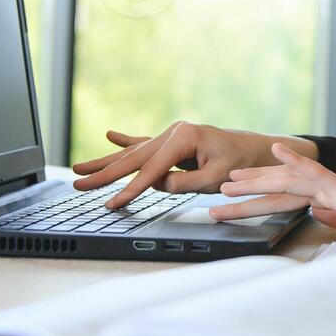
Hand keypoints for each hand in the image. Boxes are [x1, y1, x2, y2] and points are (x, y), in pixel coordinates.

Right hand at [71, 122, 315, 210]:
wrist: (258, 149)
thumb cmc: (241, 163)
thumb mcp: (215, 179)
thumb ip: (184, 183)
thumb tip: (157, 184)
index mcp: (184, 137)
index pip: (151, 170)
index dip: (130, 189)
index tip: (110, 203)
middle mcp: (174, 132)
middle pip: (133, 158)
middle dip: (104, 173)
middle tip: (78, 184)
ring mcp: (172, 135)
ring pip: (133, 152)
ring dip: (106, 161)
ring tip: (79, 168)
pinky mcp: (174, 142)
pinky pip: (145, 144)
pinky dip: (126, 141)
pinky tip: (110, 136)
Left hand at [218, 142, 335, 244]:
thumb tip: (319, 214)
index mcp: (331, 196)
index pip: (289, 194)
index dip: (262, 192)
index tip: (239, 195)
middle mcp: (329, 187)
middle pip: (282, 185)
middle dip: (250, 187)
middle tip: (220, 189)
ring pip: (290, 180)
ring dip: (258, 180)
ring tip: (231, 185)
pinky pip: (318, 174)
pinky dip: (297, 163)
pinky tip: (279, 154)